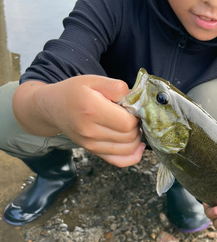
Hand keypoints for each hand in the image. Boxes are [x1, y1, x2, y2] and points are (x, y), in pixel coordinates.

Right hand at [13, 75, 144, 167]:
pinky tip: (137, 146)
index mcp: (92, 110)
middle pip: (129, 136)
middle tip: (132, 116)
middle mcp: (90, 131)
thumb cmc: (75, 92)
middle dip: (137, 126)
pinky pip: (119, 162)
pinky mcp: (93, 152)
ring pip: (128, 149)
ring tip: (131, 126)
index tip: (132, 108)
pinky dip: (133, 156)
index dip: (136, 115)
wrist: (54, 107)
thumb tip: (136, 100)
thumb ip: (117, 87)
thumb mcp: (94, 80)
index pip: (127, 122)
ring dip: (136, 138)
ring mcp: (91, 145)